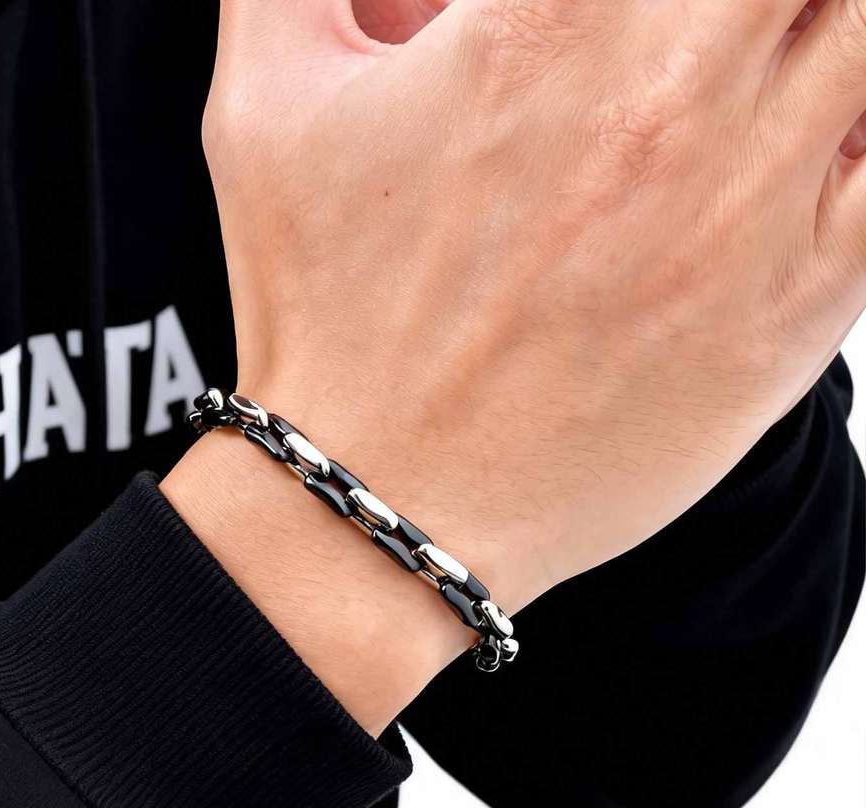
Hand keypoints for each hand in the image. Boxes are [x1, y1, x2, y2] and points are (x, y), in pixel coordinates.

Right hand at [167, 0, 865, 732]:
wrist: (380, 498)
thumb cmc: (323, 323)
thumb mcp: (262, 110)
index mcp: (547, 24)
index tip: (609, 24)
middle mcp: (668, 99)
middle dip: (734, 12)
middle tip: (693, 46)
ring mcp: (747, 208)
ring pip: (864, 41)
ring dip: (815, 45)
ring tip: (740, 86)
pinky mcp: (791, 314)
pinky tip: (809, 148)